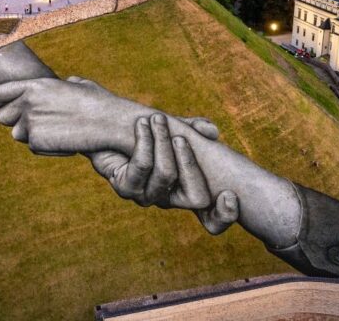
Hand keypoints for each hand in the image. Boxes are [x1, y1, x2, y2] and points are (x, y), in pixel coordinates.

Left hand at [0, 76, 150, 155]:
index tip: (11, 107)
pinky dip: (48, 146)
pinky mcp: (37, 142)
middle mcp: (27, 102)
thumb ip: (63, 85)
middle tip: (36, 124)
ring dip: (32, 135)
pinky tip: (66, 141)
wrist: (110, 122)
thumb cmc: (100, 103)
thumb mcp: (79, 85)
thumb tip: (66, 83)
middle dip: (16, 121)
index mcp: (34, 85)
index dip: (2, 102)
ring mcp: (30, 123)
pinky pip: (34, 147)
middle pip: (2, 117)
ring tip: (56, 132)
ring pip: (17, 135)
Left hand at [89, 114, 238, 234]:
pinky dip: (145, 141)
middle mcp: (169, 199)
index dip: (224, 215)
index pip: (213, 220)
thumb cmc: (148, 133)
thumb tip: (212, 131)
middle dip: (189, 160)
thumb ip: (194, 129)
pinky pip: (142, 166)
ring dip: (162, 141)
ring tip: (156, 118)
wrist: (108, 131)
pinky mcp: (125, 189)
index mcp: (187, 191)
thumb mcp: (176, 128)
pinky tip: (141, 125)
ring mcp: (147, 197)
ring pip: (166, 174)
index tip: (230, 195)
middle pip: (195, 195)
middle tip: (179, 134)